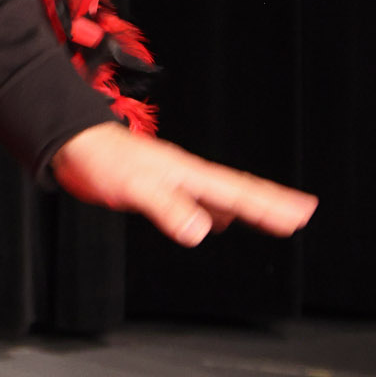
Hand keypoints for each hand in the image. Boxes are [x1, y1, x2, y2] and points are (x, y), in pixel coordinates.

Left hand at [52, 124, 318, 246]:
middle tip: (302, 213)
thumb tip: (201, 231)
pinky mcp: (157, 188)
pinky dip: (216, 212)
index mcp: (188, 174)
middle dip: (272, 203)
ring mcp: (174, 181)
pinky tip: (217, 221)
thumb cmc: (101, 160)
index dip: (271, 205)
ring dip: (249, 208)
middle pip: (239, 192)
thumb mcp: (135, 187)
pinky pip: (199, 202)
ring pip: (222, 197)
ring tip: (273, 217)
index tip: (301, 213)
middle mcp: (187, 175)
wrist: (72, 145)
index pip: (239, 193)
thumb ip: (168, 207)